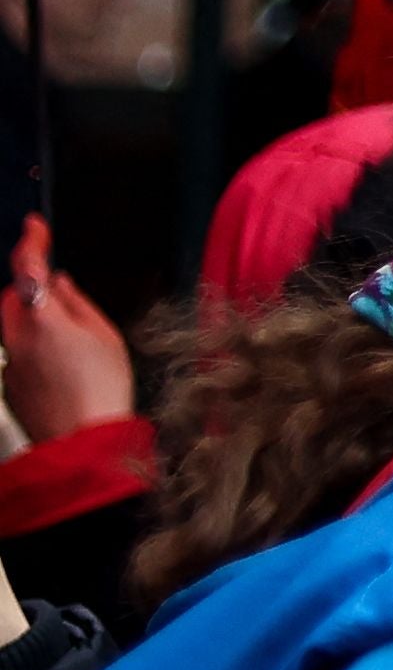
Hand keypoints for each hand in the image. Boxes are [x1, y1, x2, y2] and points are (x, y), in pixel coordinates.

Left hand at [2, 217, 133, 442]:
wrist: (82, 443)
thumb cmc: (100, 392)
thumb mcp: (105, 335)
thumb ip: (77, 303)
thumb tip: (62, 285)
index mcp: (42, 319)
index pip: (28, 267)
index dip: (31, 242)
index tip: (35, 227)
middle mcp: (15, 339)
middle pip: (11, 299)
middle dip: (30, 290)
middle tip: (62, 297)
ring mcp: (7, 365)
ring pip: (12, 327)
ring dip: (33, 323)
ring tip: (70, 343)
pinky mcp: (8, 386)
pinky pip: (15, 355)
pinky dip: (33, 351)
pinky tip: (62, 369)